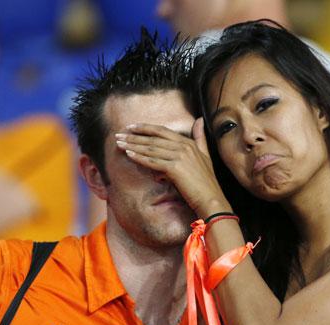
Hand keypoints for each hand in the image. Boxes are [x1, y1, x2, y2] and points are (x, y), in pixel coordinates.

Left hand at [115, 118, 230, 216]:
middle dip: (134, 136)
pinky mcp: (175, 168)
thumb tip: (199, 120)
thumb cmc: (206, 182)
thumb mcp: (205, 155)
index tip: (131, 127)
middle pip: (154, 138)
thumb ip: (200, 138)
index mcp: (189, 143)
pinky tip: (129, 155)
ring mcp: (180, 156)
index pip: (162, 131)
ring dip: (133, 145)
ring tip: (119, 143)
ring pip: (151, 148)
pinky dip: (140, 158)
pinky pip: (153, 161)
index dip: (145, 128)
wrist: (211, 199)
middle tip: (118, 135)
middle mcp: (184, 146)